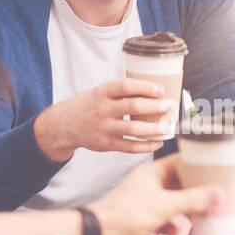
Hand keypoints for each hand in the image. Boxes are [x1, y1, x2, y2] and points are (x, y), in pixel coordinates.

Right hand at [34, 79, 175, 161]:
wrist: (63, 125)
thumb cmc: (88, 105)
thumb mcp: (99, 92)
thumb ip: (120, 92)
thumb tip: (154, 91)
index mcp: (101, 92)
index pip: (125, 86)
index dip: (145, 87)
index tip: (160, 90)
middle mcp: (102, 109)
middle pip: (133, 107)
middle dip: (155, 107)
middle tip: (170, 106)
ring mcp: (104, 128)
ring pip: (133, 129)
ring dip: (154, 129)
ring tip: (168, 127)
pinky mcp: (106, 144)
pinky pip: (130, 147)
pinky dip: (146, 146)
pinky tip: (158, 143)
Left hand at [87, 156, 222, 234]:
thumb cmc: (127, 214)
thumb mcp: (165, 205)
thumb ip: (193, 200)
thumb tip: (219, 193)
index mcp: (152, 173)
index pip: (180, 161)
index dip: (198, 162)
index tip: (216, 166)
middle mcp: (150, 185)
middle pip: (180, 183)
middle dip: (197, 190)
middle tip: (217, 192)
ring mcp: (147, 203)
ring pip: (175, 203)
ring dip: (188, 209)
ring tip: (205, 212)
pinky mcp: (145, 221)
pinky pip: (166, 220)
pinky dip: (173, 225)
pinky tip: (178, 232)